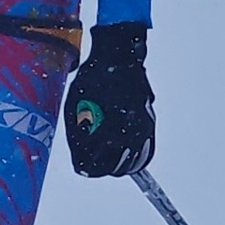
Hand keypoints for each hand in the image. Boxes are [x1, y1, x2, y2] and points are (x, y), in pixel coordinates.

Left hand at [65, 22, 153, 177]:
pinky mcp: (149, 122)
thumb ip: (75, 130)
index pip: (96, 160)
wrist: (118, 57)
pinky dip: (134, 158)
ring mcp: (143, 127)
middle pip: (114, 166)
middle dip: (100, 167)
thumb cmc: (93, 77)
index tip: (81, 168)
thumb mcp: (74, 102)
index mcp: (110, 126)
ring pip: (131, 162)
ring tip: (105, 162)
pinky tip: (123, 157)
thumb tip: (79, 153)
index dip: (86, 166)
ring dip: (117, 164)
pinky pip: (145, 150)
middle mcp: (130, 129)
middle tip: (90, 166)